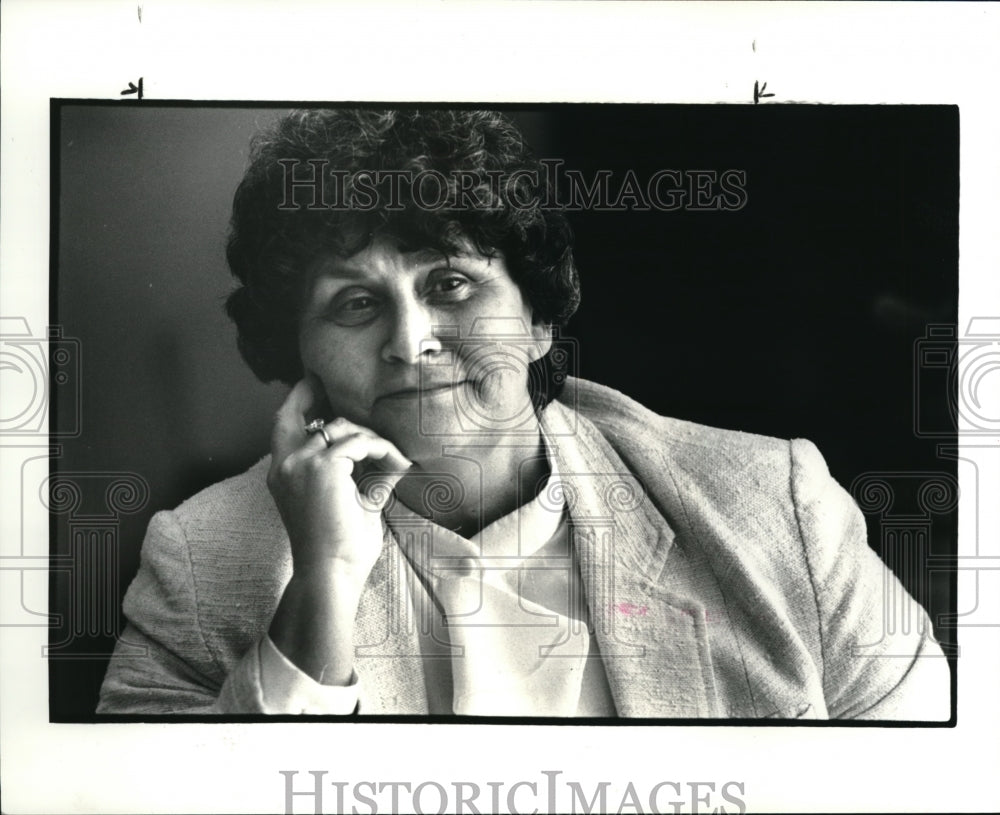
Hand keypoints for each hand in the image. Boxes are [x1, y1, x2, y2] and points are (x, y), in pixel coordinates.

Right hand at [267, 375, 411, 584]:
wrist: (331, 574)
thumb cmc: (339, 548)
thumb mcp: (349, 502)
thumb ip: (361, 475)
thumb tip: (391, 456)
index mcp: (282, 475)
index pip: (282, 426)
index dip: (296, 401)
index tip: (311, 382)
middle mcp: (284, 465)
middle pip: (298, 414)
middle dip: (314, 394)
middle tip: (337, 385)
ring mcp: (300, 463)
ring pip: (342, 429)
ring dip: (371, 439)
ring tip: (394, 458)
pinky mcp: (323, 466)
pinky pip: (361, 442)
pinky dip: (383, 449)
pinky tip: (398, 463)